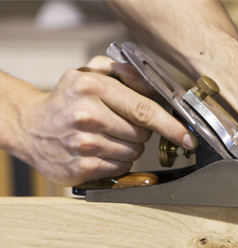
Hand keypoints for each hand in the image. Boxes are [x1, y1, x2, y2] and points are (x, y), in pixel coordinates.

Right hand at [11, 56, 195, 185]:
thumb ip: (126, 71)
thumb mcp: (92, 72)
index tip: (188, 136)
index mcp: (92, 87)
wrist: (30, 126)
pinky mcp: (80, 168)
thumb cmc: (68, 98)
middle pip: (142, 134)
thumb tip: (157, 83)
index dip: (171, 125)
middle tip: (121, 123)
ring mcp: (82, 144)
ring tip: (107, 135)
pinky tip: (101, 150)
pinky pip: (121, 168)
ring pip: (134, 153)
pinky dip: (118, 161)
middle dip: (142, 131)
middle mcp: (86, 116)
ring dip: (129, 147)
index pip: (144, 110)